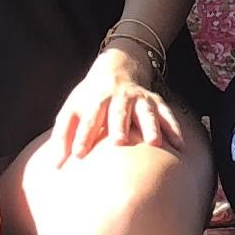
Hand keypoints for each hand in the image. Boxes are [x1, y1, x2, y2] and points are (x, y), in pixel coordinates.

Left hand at [55, 48, 186, 160]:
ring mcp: (139, 99)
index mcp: (95, 99)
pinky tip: (179, 146)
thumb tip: (54, 165)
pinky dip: (174, 128)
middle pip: (118, 111)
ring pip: (145, 111)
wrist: (116, 68)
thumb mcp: (71, 110)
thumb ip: (63, 136)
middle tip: (119, 143)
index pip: (88, 118)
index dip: (82, 135)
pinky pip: (166, 115)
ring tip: (155, 143)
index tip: (78, 154)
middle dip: (119, 126)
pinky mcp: (155, 102)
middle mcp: (118, 97)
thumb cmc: (89, 98)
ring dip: (150, 126)